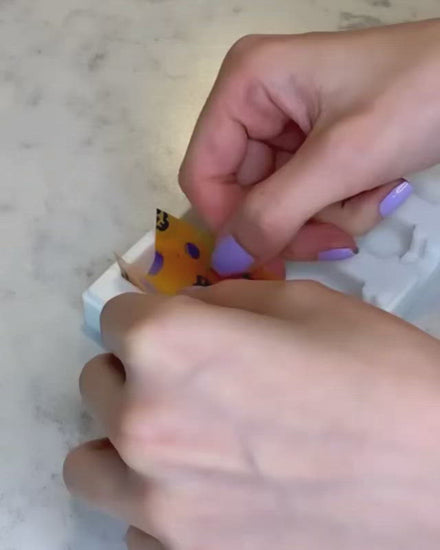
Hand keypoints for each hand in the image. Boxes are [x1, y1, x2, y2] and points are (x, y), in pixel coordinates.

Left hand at [64, 282, 439, 548]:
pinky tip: (206, 491)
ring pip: (90, 463)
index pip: (114, 316)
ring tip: (178, 436)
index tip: (176, 325)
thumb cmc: (369, 367)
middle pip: (96, 381)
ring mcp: (156, 502)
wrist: (434, 466)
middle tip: (190, 378)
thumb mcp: (293, 302)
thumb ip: (215, 303)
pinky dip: (157, 504)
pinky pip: (133, 525)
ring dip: (122, 440)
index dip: (149, 315)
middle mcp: (142, 423)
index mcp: (165, 344)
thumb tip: (179, 311)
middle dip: (136, 370)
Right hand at [179, 19, 439, 272]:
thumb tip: (225, 258)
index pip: (204, 172)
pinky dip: (341, 205)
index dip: (228, 222)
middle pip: (243, 193)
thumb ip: (275, 212)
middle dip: (292, 222)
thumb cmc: (417, 96)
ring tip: (370, 198)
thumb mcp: (340, 159)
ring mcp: (285, 125)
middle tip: (334, 239)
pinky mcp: (313, 144)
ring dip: (325, 216)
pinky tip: (376, 189)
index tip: (265, 259)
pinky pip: (306, 196)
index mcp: (246, 85)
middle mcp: (256, 103)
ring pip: (278, 202)